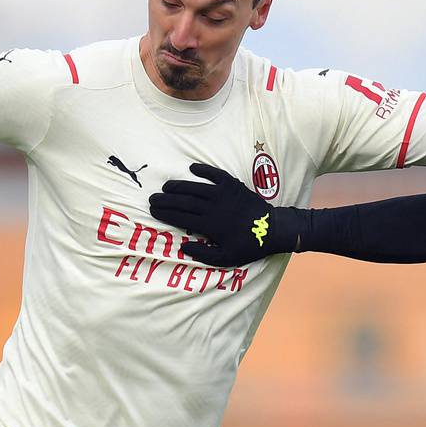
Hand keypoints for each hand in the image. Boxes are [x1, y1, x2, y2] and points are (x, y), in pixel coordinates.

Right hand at [148, 163, 294, 266]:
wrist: (272, 229)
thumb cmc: (248, 245)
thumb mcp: (226, 258)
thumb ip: (203, 254)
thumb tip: (184, 247)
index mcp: (210, 225)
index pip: (182, 218)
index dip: (166, 214)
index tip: (153, 211)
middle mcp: (214, 207)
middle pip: (184, 202)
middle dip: (166, 200)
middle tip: (153, 199)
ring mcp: (223, 194)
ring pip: (195, 187)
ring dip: (179, 186)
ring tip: (166, 186)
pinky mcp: (233, 185)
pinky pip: (215, 174)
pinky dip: (204, 170)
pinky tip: (192, 168)